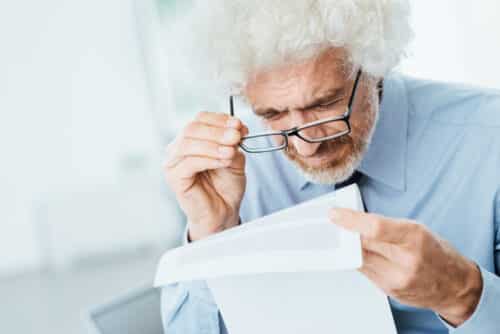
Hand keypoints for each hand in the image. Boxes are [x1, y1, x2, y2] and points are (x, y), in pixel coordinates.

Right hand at [164, 111, 247, 240]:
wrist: (223, 212)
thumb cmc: (226, 186)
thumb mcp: (235, 158)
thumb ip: (234, 143)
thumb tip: (237, 127)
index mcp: (191, 139)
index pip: (200, 119)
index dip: (220, 119)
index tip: (240, 125)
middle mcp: (177, 148)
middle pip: (192, 128)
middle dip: (218, 131)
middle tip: (236, 136)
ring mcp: (173, 163)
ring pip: (189, 143)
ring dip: (214, 144)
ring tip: (231, 151)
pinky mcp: (174, 178)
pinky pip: (190, 162)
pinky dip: (209, 159)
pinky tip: (224, 161)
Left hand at [329, 209, 482, 326]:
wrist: (454, 286)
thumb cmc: (436, 253)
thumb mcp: (417, 229)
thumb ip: (386, 226)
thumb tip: (354, 221)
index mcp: (414, 237)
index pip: (375, 228)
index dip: (350, 220)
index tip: (334, 214)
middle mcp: (406, 260)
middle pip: (362, 244)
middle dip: (345, 233)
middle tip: (334, 223)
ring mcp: (396, 278)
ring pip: (359, 258)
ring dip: (348, 247)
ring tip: (343, 236)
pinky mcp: (388, 290)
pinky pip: (364, 271)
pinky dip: (358, 259)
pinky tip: (357, 252)